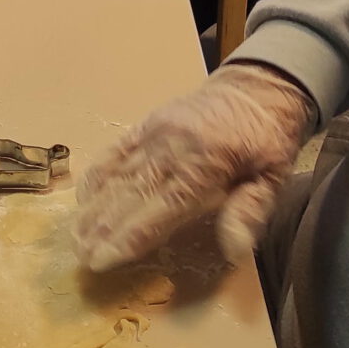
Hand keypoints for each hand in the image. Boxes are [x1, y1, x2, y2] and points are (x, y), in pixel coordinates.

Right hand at [73, 64, 314, 271]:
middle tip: (81, 258)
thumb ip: (250, 211)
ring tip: (75, 238)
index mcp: (205, 163)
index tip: (103, 261)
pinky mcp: (147, 124)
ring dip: (94, 209)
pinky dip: (97, 174)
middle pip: (131, 194)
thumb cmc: (267, 139)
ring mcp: (155, 132)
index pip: (161, 208)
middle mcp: (172, 147)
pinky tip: (82, 198)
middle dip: (103, 230)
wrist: (257, 86)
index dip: (129, 237)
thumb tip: (232, 250)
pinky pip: (116, 151)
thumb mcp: (273, 176)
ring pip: (118, 175)